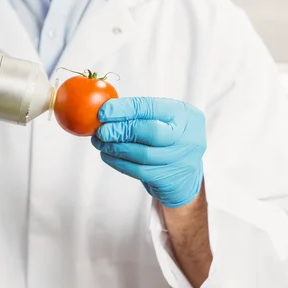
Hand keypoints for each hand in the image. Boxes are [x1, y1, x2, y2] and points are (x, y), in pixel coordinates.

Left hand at [91, 97, 206, 207]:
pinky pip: (138, 170)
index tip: (103, 112)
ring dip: (115, 148)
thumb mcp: (163, 120)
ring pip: (142, 154)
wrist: (186, 176)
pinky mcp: (169, 179)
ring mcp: (180, 160)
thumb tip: (105, 110)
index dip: (124, 109)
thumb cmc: (168, 140)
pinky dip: (118, 162)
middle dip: (120, 130)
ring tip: (100, 143)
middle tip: (101, 131)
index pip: (151, 108)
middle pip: (150, 132)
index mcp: (185, 114)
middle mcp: (188, 136)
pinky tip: (107, 156)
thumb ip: (140, 114)